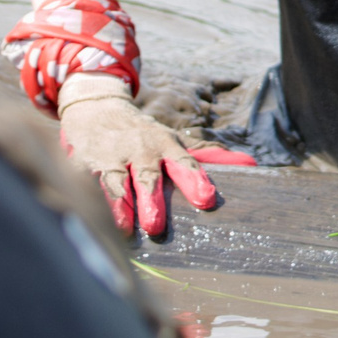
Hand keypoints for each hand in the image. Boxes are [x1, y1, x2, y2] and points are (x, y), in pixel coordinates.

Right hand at [57, 75, 252, 235]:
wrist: (96, 109)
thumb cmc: (144, 134)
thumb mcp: (174, 141)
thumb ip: (207, 156)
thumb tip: (250, 163)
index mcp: (166, 146)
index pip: (184, 163)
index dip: (194, 181)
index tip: (206, 199)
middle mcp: (140, 152)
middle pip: (149, 177)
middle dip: (153, 199)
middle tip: (157, 226)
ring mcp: (112, 159)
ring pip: (117, 183)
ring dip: (121, 205)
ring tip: (126, 229)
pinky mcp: (86, 167)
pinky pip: (90, 186)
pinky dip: (92, 202)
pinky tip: (95, 221)